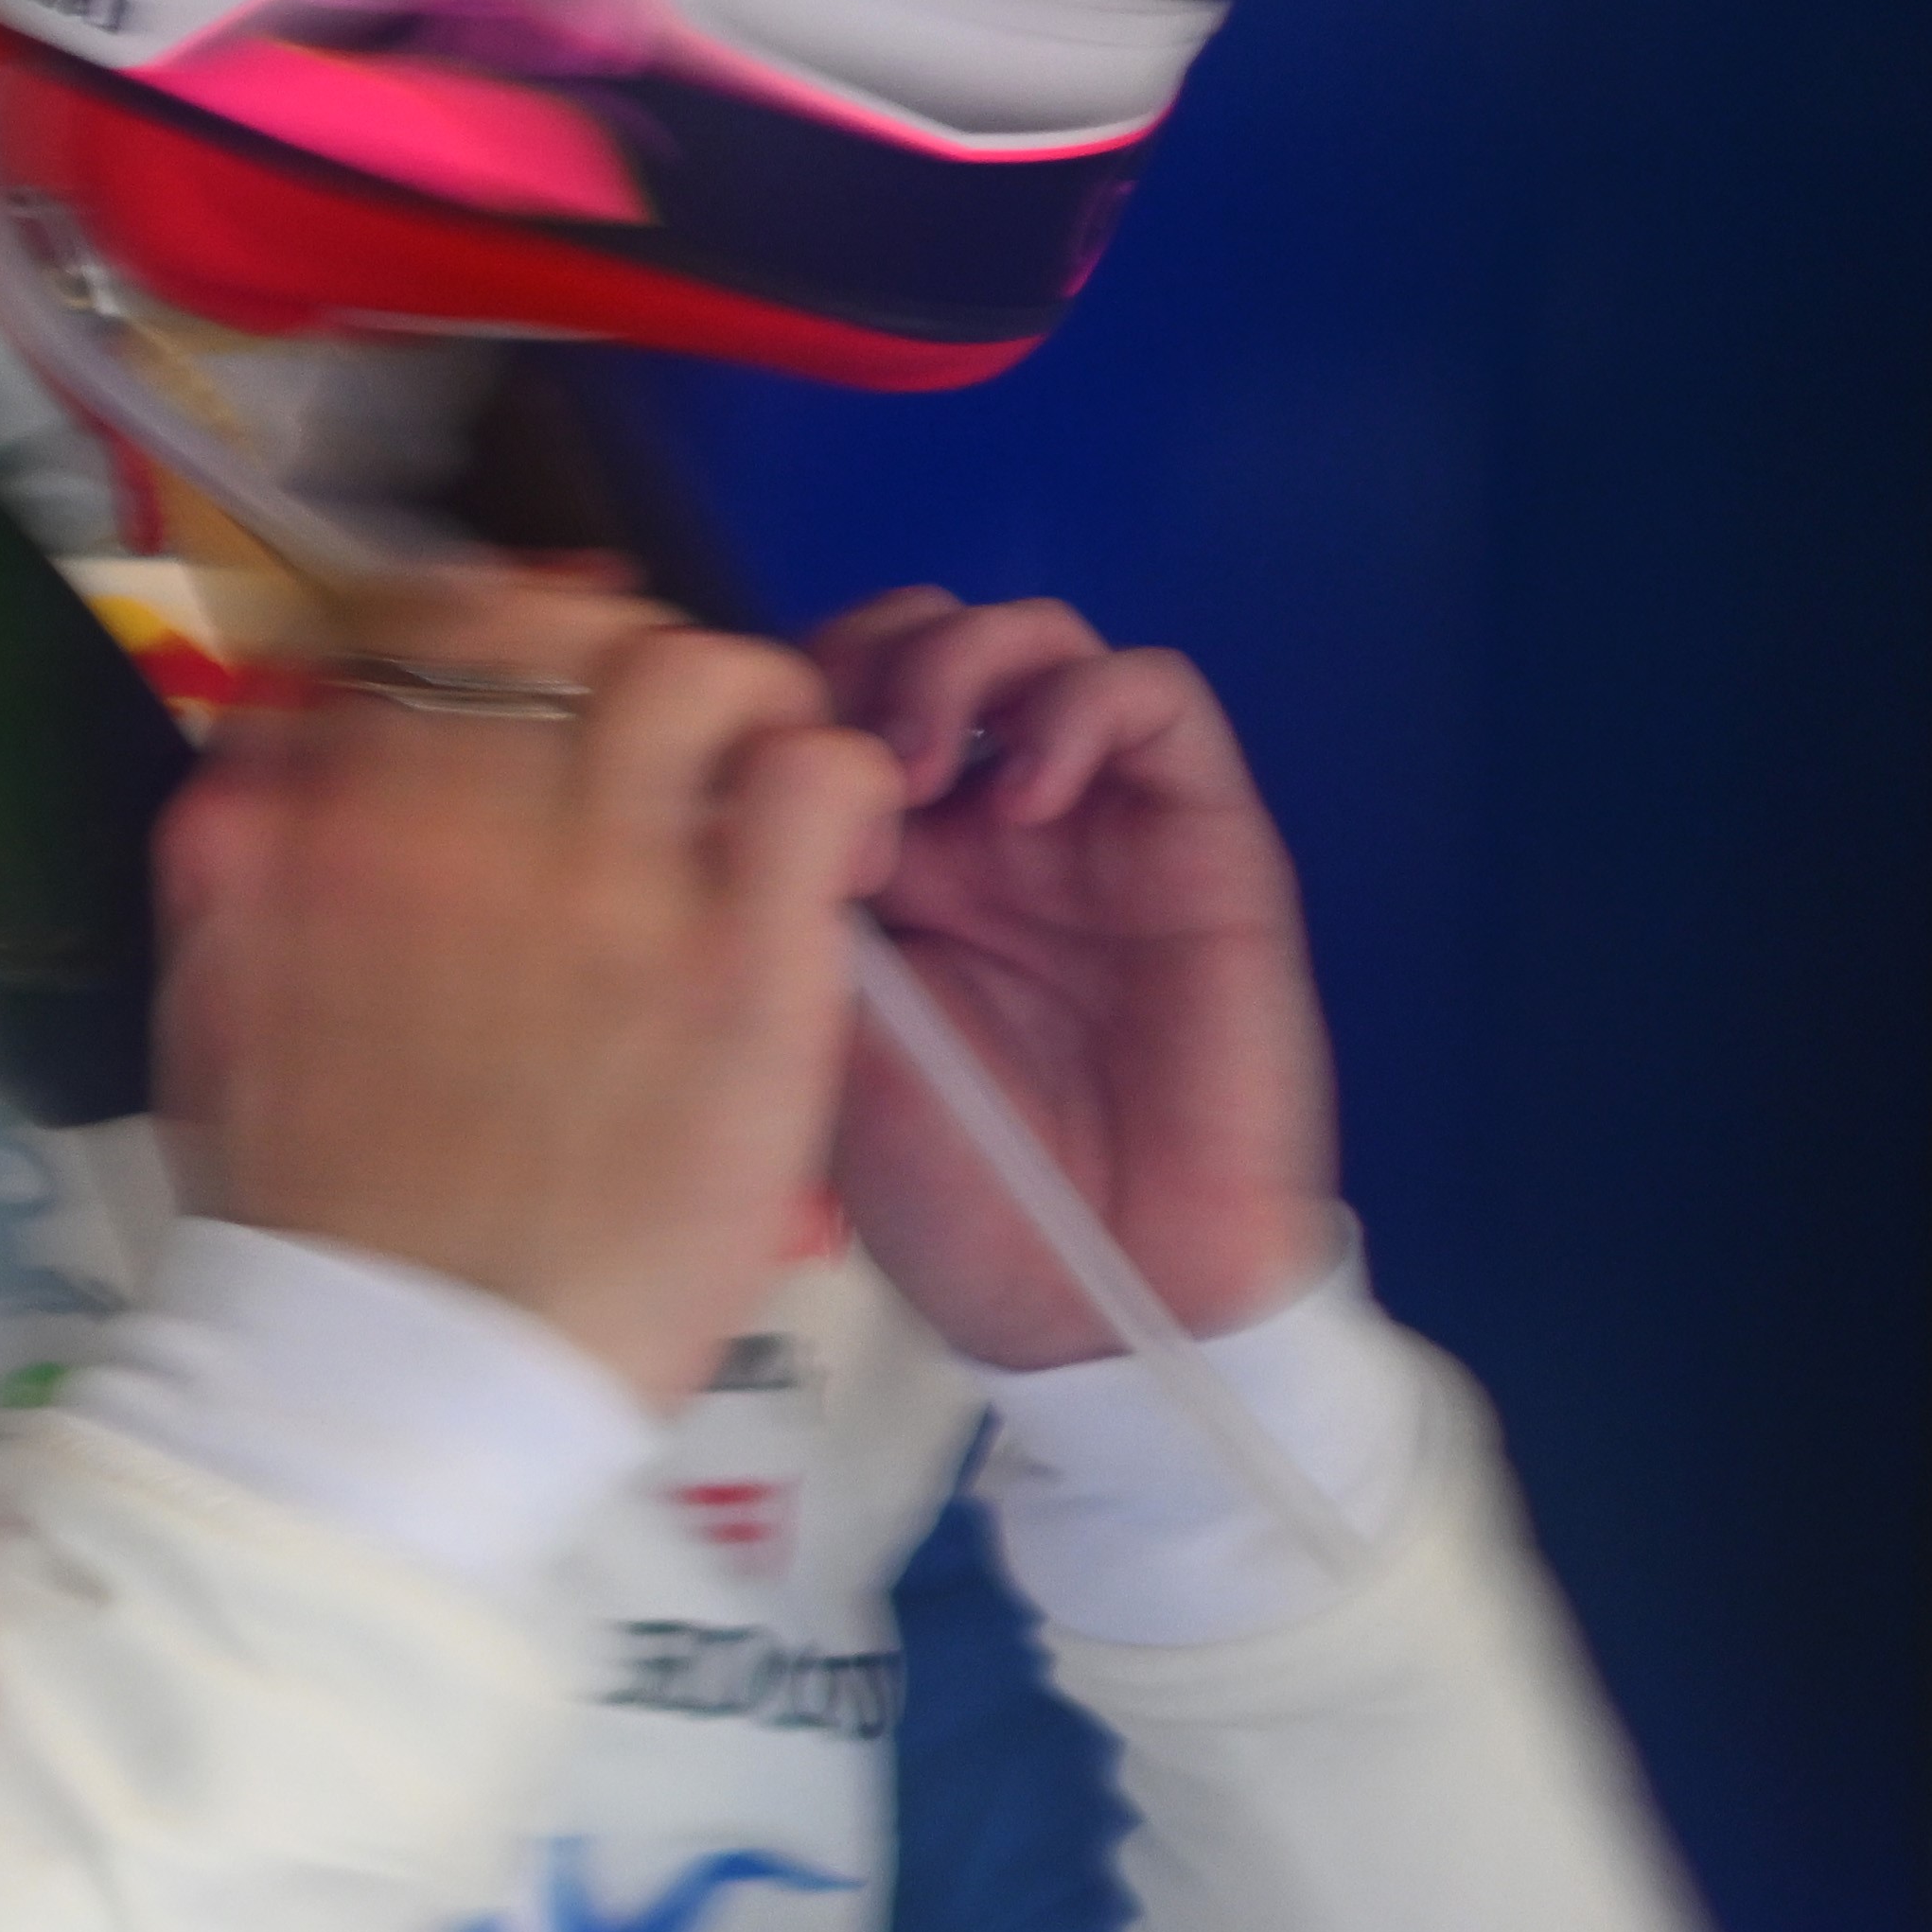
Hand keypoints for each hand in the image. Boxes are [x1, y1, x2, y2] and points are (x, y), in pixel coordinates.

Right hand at [153, 570, 905, 1409]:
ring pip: (704, 669)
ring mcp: (615, 887)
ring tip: (751, 787)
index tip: (518, 688)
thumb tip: (261, 768)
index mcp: (334, 823)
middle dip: (616, 654)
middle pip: (567, 620)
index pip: (425, 622)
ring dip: (738, 705)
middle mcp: (469, 820)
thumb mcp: (212, 1015)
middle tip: (651, 744)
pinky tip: (825, 854)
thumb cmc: (302, 1217)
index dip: (489, 627)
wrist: (397, 1374)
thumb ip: (235, 870)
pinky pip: (818, 782)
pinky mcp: (748, 971)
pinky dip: (834, 784)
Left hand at [806, 590, 1335, 1367]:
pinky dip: (1082, 703)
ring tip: (913, 760)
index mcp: (876, 865)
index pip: (820, 698)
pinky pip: (1158, 696)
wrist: (1103, 1292)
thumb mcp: (814, 1028)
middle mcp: (980, 827)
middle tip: (819, 740)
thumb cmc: (957, 1189)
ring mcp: (1092, 825)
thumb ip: (780, 893)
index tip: (730, 754)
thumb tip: (728, 762)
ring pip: (1033, 640)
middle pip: (917, 639)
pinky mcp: (1203, 838)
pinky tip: (1022, 791)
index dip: (773, 691)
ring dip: (958, 661)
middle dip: (857, 654)